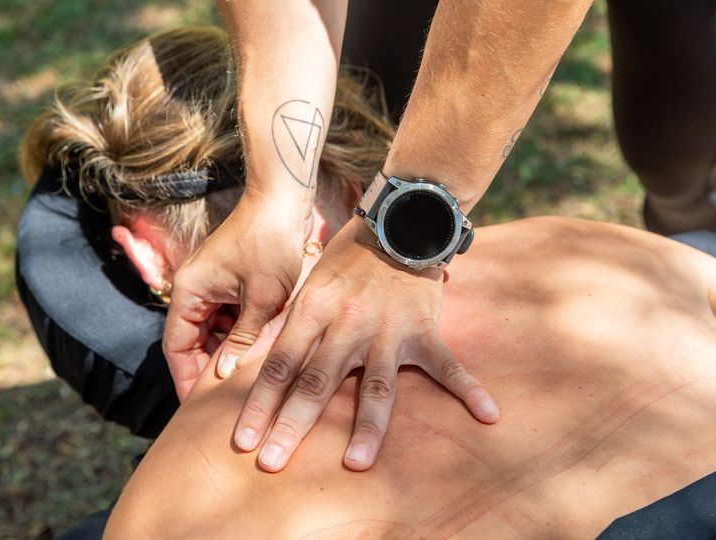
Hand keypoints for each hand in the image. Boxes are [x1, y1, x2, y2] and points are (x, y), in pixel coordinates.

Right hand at [163, 192, 308, 399]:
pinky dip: (239, 336)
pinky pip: (228, 317)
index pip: (177, 347)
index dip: (185, 379)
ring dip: (226, 355)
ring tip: (242, 387)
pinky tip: (257, 355)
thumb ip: (244, 338)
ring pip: (212, 332)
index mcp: (190, 291)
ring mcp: (213, 285)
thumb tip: (226, 377)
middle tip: (224, 405)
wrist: (284, 199)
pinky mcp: (231, 282)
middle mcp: (195, 289)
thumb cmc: (272, 242)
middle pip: (192, 342)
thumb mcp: (262, 298)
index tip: (197, 409)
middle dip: (206, 372)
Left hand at [233, 217, 498, 471]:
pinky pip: (447, 365)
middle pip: (316, 381)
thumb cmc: (347, 256)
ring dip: (367, 427)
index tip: (242, 441)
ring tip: (356, 463)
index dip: (259, 404)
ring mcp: (388, 330)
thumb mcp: (308, 283)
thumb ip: (288, 324)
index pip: (280, 364)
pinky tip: (488, 414)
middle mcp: (347, 324)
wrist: (398, 221)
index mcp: (313, 310)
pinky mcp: (423, 330)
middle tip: (272, 463)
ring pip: (376, 386)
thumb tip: (250, 363)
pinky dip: (469, 389)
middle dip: (292, 425)